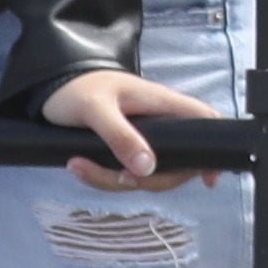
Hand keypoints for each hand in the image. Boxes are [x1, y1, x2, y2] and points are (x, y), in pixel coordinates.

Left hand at [42, 65, 220, 192]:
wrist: (53, 85)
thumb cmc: (79, 89)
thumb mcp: (96, 110)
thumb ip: (120, 136)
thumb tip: (148, 169)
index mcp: (162, 104)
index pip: (203, 121)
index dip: (213, 149)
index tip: (208, 180)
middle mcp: (160, 123)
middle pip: (178, 162)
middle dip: (150, 181)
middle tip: (118, 179)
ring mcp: (144, 138)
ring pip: (149, 173)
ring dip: (116, 181)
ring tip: (80, 168)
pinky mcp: (126, 149)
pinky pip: (127, 173)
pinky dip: (104, 178)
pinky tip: (80, 168)